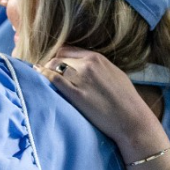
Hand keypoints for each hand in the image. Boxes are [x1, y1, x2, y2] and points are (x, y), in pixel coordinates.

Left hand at [36, 47, 168, 160]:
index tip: (53, 64)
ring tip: (39, 77)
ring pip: (52, 66)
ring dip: (44, 70)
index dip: (58, 57)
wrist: (131, 119)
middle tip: (44, 72)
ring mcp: (80, 78)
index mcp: (97, 58)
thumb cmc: (126, 99)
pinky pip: (53, 80)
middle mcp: (87, 64)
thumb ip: (98, 67)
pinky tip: (37, 78)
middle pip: (58, 57)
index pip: (67, 50)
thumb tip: (83, 66)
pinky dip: (42, 77)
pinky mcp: (75, 94)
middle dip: (49, 64)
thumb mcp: (114, 73)